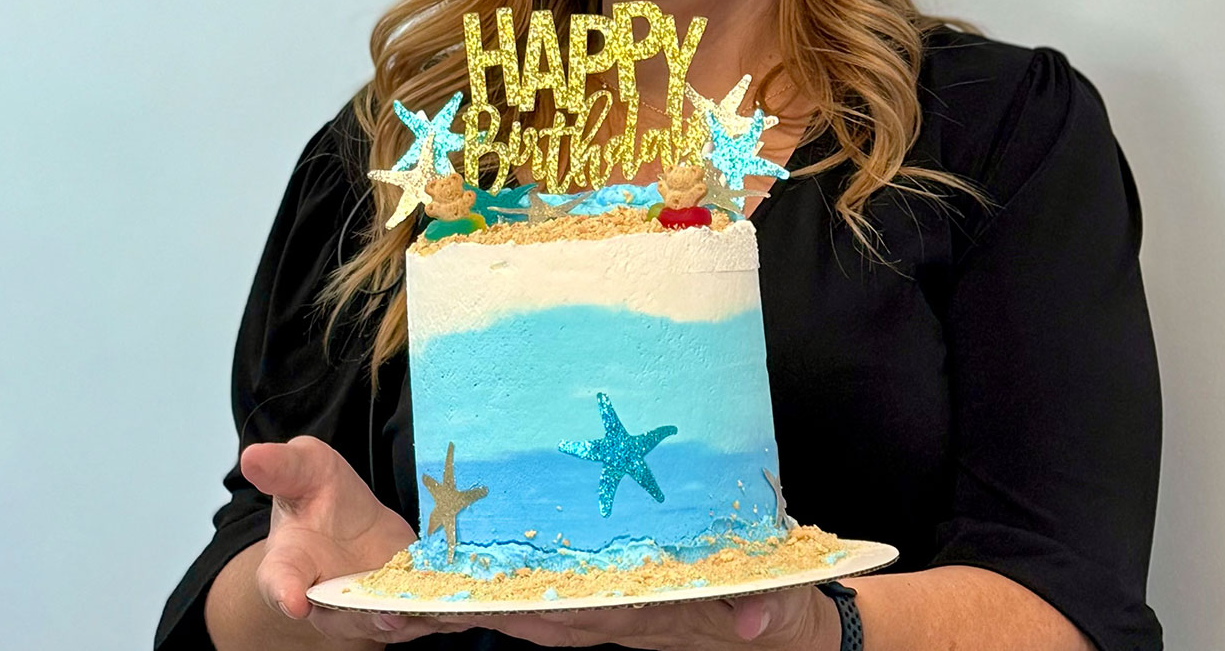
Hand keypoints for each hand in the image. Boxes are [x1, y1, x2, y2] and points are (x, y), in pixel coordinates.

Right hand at [237, 435, 458, 644]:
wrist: (341, 519)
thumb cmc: (315, 496)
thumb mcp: (301, 470)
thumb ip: (281, 469)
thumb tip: (255, 456)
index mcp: (287, 566)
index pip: (279, 582)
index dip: (286, 591)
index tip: (294, 599)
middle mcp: (326, 599)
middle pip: (345, 617)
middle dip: (370, 619)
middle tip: (392, 617)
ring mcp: (368, 606)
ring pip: (392, 622)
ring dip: (418, 621)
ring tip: (443, 615)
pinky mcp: (406, 603)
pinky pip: (426, 615)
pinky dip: (450, 614)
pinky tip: (477, 609)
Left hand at [462, 585, 837, 650]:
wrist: (797, 629)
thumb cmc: (787, 604)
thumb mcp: (785, 600)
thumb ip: (769, 604)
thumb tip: (750, 619)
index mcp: (660, 613)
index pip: (591, 611)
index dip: (542, 605)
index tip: (495, 596)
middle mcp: (632, 619)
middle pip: (550, 620)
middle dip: (492, 613)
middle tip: (427, 604)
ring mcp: (626, 617)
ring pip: (548, 619)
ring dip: (495, 612)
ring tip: (435, 601)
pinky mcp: (627, 609)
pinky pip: (565, 611)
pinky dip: (523, 605)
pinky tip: (489, 593)